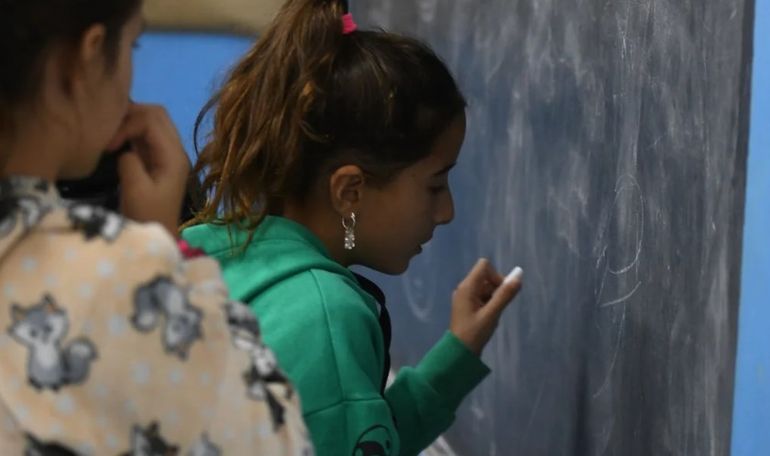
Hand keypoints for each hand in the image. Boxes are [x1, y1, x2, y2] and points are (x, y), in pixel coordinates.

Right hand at [107, 103, 189, 235]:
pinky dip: (130, 132)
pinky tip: (114, 142)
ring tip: (108, 135)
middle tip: (107, 131)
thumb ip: (130, 162)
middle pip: (156, 114)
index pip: (152, 120)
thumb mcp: (136, 190)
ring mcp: (167, 153)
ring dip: (130, 122)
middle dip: (130, 115)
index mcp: (173, 156)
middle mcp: (174, 150)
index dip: (127, 125)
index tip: (108, 147)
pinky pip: (145, 134)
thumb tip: (123, 149)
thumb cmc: (147, 216)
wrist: (157, 235)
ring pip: (151, 121)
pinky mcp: (157, 159)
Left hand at [449, 259, 522, 355]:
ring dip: (493, 297)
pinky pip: (481, 296)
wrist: (459, 352)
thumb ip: (505, 294)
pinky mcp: (466, 305)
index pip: (484, 265)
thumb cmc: (475, 333)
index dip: (496, 276)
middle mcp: (464, 288)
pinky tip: (487, 317)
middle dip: (496, 288)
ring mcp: (464, 296)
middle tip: (496, 307)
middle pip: (485, 276)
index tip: (499, 293)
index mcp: (467, 287)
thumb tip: (519, 274)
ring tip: (491, 315)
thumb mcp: (492, 314)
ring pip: (485, 287)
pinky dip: (488, 303)